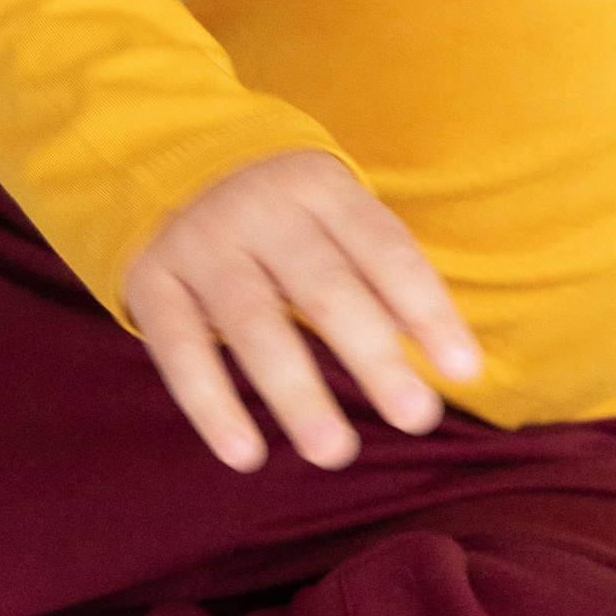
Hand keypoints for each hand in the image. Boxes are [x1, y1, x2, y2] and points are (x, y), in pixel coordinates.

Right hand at [121, 149, 483, 472]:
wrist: (171, 160)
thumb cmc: (287, 214)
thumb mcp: (338, 219)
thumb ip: (388, 278)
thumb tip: (454, 359)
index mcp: (322, 187)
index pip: (385, 250)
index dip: (428, 309)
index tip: (465, 370)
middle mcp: (261, 211)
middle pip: (324, 290)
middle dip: (374, 358)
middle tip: (417, 417)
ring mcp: (202, 244)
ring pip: (253, 325)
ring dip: (297, 394)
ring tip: (336, 453)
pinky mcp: (150, 281)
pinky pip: (180, 351)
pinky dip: (212, 406)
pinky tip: (246, 455)